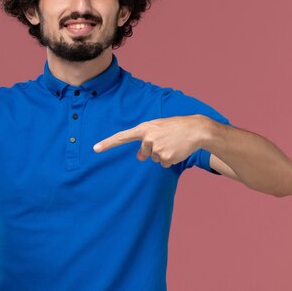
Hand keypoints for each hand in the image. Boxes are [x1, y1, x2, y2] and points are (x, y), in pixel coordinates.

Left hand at [93, 115, 213, 167]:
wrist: (196, 129)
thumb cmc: (175, 127)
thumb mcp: (158, 130)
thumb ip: (145, 141)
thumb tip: (139, 158)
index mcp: (144, 128)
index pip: (122, 137)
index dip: (108, 143)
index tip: (95, 149)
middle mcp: (147, 138)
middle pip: (145, 153)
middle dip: (154, 150)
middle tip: (167, 140)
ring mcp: (156, 148)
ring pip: (155, 159)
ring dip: (164, 153)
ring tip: (173, 143)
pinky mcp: (165, 157)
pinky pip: (164, 164)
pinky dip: (171, 159)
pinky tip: (177, 149)